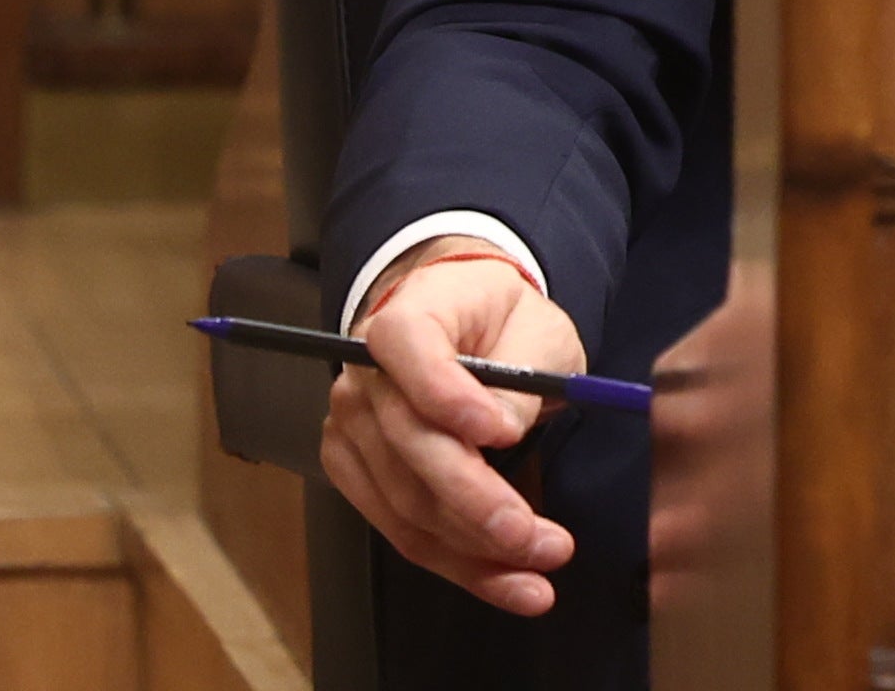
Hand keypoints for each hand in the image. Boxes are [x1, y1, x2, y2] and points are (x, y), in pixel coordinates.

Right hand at [321, 241, 587, 614]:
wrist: (467, 327)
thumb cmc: (504, 324)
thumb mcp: (536, 331)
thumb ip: (519, 376)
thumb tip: (502, 430)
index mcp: (406, 314)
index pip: (408, 349)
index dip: (449, 397)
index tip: (505, 434)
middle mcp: (364, 374)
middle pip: (410, 446)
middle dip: (478, 504)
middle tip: (541, 541)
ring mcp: (353, 427)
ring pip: (407, 506)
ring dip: (476, 551)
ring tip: (541, 572)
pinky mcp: (358, 473)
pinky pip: (404, 531)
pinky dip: (458, 564)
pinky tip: (506, 580)